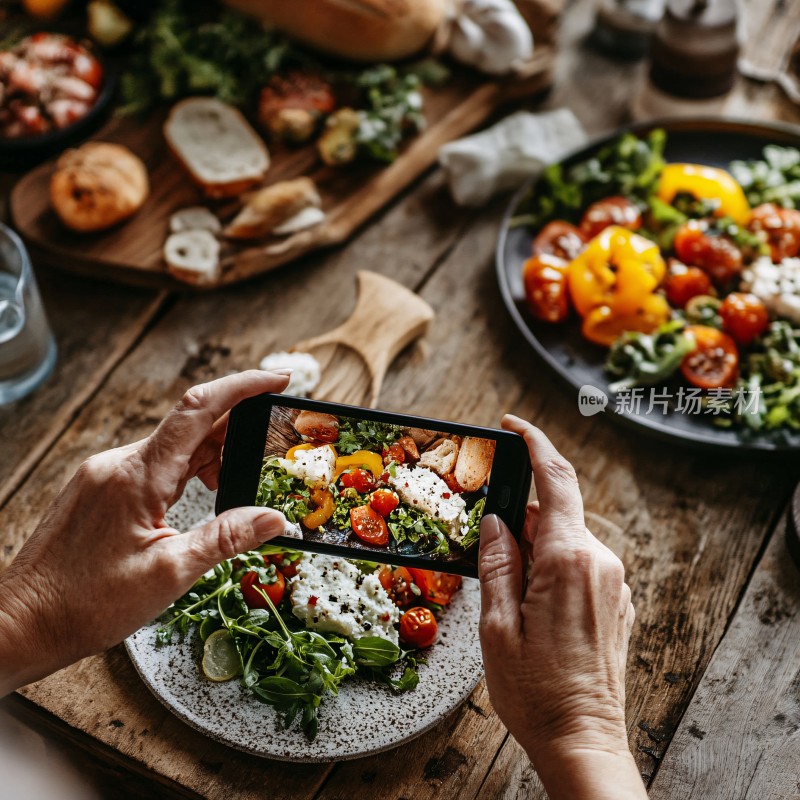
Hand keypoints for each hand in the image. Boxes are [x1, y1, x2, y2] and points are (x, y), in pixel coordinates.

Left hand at [0, 370, 290, 695]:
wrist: (20, 623)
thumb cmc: (84, 605)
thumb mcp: (169, 574)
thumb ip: (226, 538)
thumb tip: (273, 518)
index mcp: (138, 476)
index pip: (199, 409)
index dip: (243, 386)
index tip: (278, 379)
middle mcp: (119, 464)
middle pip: (191, 427)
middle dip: (236, 433)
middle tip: (269, 452)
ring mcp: (106, 474)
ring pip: (174, 448)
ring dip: (211, 458)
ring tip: (232, 490)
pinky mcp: (99, 489)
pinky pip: (154, 465)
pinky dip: (185, 472)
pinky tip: (198, 498)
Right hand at [479, 415, 643, 799]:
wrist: (582, 740)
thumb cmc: (536, 691)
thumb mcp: (497, 625)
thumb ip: (497, 562)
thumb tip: (496, 521)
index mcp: (567, 560)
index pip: (555, 480)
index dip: (534, 444)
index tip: (513, 425)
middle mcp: (599, 563)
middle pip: (554, 514)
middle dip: (519, 521)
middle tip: (489, 554)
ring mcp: (613, 582)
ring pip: (564, 540)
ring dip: (534, 550)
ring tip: (510, 598)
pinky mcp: (616, 600)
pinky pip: (579, 563)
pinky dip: (551, 567)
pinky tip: (534, 607)